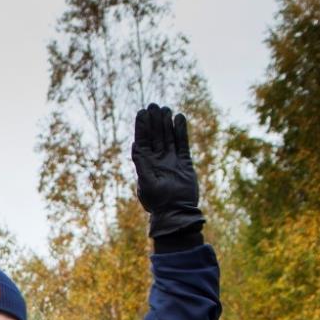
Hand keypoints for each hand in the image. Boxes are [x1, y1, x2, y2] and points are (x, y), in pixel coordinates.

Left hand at [131, 103, 203, 236]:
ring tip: (166, 109)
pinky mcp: (184, 163)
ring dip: (167, 123)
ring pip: (169, 137)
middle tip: (154, 105)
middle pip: (156, 136)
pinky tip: (179, 118)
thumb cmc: (158, 202)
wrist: (177, 213)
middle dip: (154, 121)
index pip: (143, 141)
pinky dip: (181, 131)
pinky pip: (183, 144)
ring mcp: (172, 161)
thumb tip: (134, 145)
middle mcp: (158, 160)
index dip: (142, 126)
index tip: (142, 111)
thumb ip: (141, 163)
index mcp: (146, 164)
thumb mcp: (146, 182)